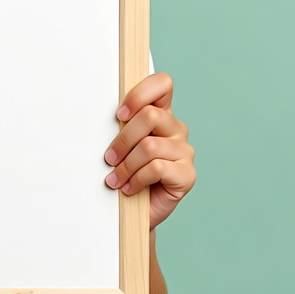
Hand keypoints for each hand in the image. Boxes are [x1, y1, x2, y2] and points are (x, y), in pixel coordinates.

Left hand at [104, 72, 194, 229]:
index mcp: (161, 113)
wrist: (134, 210)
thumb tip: (107, 114)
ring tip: (115, 178)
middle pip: (149, 116)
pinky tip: (129, 188)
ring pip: (149, 146)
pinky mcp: (187, 175)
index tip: (119, 115)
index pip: (163, 84)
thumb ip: (123, 125)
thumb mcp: (122, 144)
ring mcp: (185, 151)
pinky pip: (157, 168)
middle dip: (123, 139)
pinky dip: (136, 179)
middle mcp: (176, 129)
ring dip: (126, 165)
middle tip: (109, 158)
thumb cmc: (125, 172)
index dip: (140, 94)